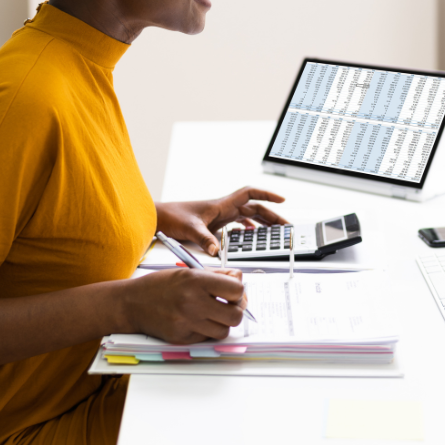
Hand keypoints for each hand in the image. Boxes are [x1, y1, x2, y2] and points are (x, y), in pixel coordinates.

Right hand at [123, 267, 246, 343]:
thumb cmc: (160, 285)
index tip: (232, 291)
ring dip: (222, 323)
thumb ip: (217, 275)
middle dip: (235, 310)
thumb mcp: (189, 270)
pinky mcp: (182, 339)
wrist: (132, 303)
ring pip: (224, 331)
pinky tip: (198, 320)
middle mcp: (192, 303)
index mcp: (196, 281)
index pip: (236, 289)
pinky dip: (207, 331)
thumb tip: (240, 280)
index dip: (238, 291)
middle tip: (228, 305)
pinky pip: (207, 338)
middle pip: (235, 315)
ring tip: (213, 314)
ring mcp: (187, 323)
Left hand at [155, 187, 287, 255]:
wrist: (159, 218)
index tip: (282, 200)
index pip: (250, 194)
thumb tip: (217, 251)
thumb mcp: (190, 229)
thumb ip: (204, 240)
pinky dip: (248, 229)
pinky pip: (237, 224)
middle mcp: (224, 209)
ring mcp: (220, 216)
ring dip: (262, 222)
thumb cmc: (172, 217)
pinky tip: (251, 236)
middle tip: (285, 225)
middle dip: (271, 215)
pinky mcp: (215, 225)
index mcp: (222, 205)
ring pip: (248, 216)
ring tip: (275, 232)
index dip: (267, 195)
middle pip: (254, 208)